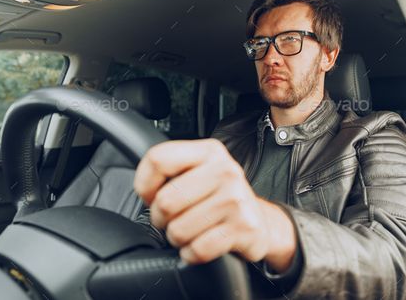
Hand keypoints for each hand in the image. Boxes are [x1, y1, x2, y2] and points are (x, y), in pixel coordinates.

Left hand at [134, 139, 295, 271]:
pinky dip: (192, 254)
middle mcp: (225, 170)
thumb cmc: (221, 198)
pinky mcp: (244, 228)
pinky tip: (201, 244)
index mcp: (209, 152)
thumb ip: (171, 171)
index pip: (158, 160)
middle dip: (161, 219)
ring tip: (192, 231)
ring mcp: (236, 199)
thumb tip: (145, 189)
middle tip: (174, 219)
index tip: (151, 196)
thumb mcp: (199, 172)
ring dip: (178, 238)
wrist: (260, 221)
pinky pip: (197, 250)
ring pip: (179, 230)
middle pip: (165, 201)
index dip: (145, 184)